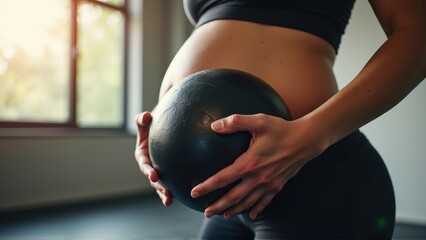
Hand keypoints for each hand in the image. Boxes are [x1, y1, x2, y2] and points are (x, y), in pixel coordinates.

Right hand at [135, 112, 172, 205]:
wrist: (163, 125)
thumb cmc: (152, 122)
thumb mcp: (144, 121)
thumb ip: (142, 119)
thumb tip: (146, 116)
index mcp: (142, 156)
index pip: (145, 165)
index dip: (148, 171)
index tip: (154, 176)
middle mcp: (150, 166)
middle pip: (154, 180)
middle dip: (159, 188)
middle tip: (166, 194)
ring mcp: (160, 171)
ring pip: (162, 185)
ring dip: (164, 194)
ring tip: (170, 201)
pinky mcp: (170, 172)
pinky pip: (174, 182)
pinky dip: (178, 189)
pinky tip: (187, 194)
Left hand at [191, 113, 326, 218]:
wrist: (307, 140)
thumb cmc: (282, 129)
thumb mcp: (259, 121)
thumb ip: (236, 122)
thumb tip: (215, 125)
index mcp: (250, 163)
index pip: (223, 178)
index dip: (207, 186)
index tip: (194, 192)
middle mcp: (258, 178)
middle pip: (233, 197)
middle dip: (218, 206)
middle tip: (205, 212)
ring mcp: (269, 184)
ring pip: (248, 202)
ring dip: (234, 210)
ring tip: (223, 215)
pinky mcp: (278, 185)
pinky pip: (265, 202)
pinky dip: (256, 209)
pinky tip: (250, 214)